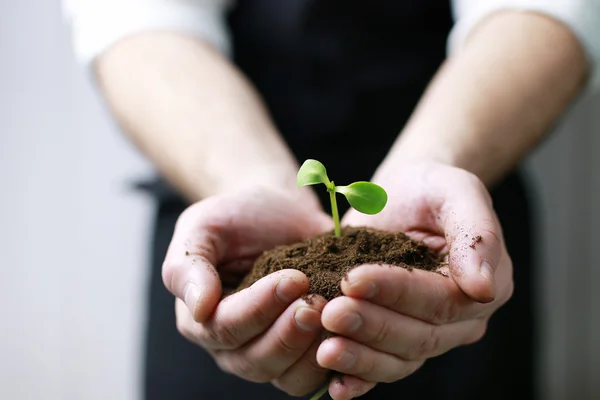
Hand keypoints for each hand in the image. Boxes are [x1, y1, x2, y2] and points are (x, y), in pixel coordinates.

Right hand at [162, 187, 333, 395]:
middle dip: (288, 334)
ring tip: (334, 314)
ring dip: (312, 350)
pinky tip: (350, 332)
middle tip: (316, 302)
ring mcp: (270, 352)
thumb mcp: (202, 228)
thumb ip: (189, 266)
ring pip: (287, 377)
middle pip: (256, 361)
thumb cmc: (236, 217)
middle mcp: (233, 345)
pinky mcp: (303, 352)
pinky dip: (334, 360)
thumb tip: (199, 309)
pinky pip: (316, 375)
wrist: (278, 210)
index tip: (293, 278)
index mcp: (201, 318)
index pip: (225, 329)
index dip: (259, 308)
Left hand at [316, 162, 513, 398]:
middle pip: (419, 336)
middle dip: (372, 326)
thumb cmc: (429, 188)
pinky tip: (334, 386)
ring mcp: (429, 332)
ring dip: (361, 358)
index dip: (397, 292)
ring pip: (400, 359)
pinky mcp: (397, 337)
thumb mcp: (455, 190)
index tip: (353, 279)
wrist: (401, 196)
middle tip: (330, 312)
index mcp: (482, 284)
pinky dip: (360, 378)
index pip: (441, 299)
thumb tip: (484, 288)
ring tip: (324, 349)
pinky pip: (384, 367)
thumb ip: (476, 232)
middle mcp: (461, 318)